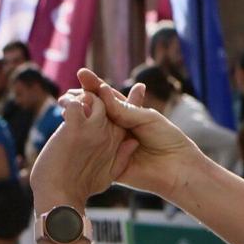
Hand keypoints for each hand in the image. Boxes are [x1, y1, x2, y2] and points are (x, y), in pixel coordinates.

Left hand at [30, 87, 133, 205]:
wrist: (61, 197)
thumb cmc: (81, 188)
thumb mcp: (109, 175)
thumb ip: (122, 158)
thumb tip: (132, 143)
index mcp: (117, 142)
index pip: (122, 113)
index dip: (115, 101)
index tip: (99, 97)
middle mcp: (108, 132)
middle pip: (108, 100)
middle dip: (95, 92)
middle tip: (81, 90)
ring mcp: (93, 129)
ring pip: (93, 97)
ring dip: (81, 95)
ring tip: (69, 98)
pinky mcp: (76, 127)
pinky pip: (75, 103)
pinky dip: (69, 101)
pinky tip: (64, 104)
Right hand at [76, 68, 199, 197]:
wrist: (177, 169)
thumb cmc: (168, 139)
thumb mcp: (146, 118)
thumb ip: (123, 109)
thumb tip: (102, 92)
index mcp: (127, 114)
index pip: (107, 96)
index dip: (94, 85)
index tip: (82, 74)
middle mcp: (117, 128)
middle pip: (95, 112)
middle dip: (81, 100)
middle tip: (67, 93)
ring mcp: (111, 146)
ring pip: (91, 130)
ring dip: (79, 118)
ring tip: (66, 105)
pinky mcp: (109, 164)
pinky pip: (94, 152)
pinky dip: (84, 141)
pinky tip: (74, 130)